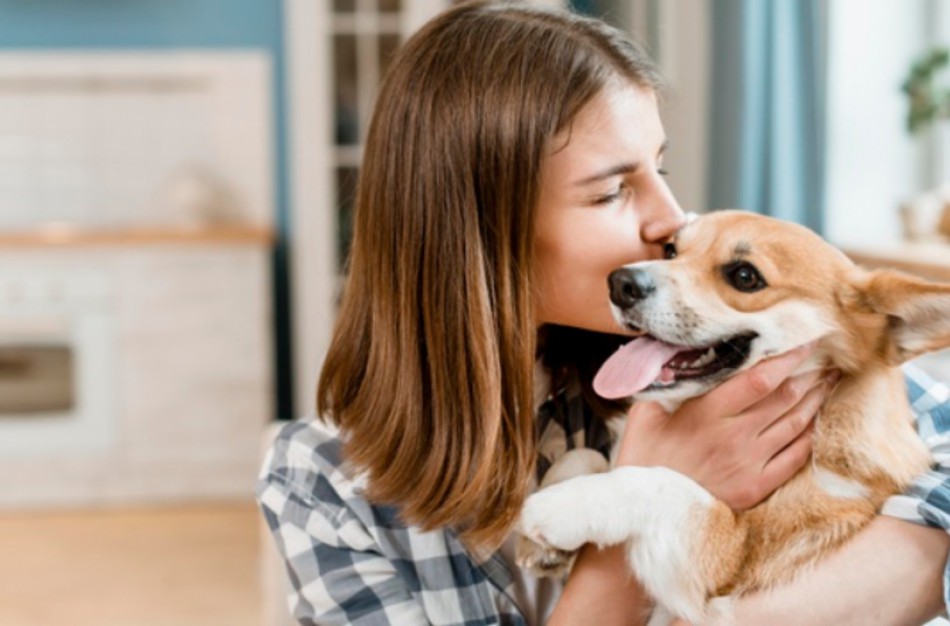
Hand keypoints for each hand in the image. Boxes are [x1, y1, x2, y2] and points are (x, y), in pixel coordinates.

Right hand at [614, 342, 837, 509]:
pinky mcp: (756, 488)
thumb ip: (663, 385)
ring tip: (827, 382)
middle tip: (824, 358)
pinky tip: (817, 422)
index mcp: (706, 414)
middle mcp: (733, 437)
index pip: (759, 379)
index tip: (803, 342)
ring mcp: (748, 464)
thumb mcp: (644, 416)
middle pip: (785, 398)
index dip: (787, 358)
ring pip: (796, 424)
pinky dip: (810, 436)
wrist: (648, 515)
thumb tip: (678, 358)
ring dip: (815, 400)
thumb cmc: (642, 460)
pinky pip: (795, 458)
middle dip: (809, 375)